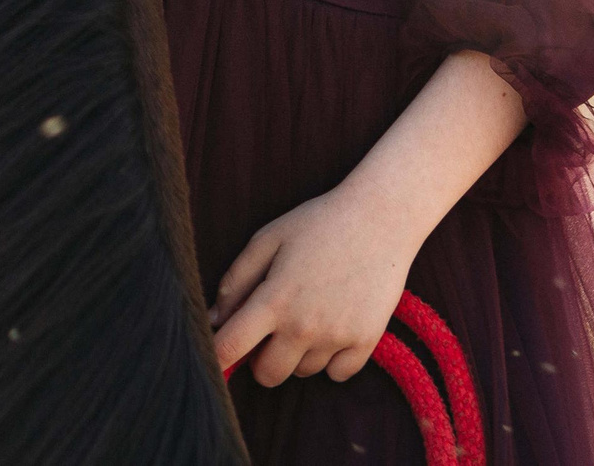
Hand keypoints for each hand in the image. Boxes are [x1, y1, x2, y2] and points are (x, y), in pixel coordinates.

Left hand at [208, 181, 421, 387]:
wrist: (379, 218)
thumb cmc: (318, 223)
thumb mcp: (268, 239)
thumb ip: (236, 280)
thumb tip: (214, 319)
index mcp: (273, 300)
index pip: (230, 347)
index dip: (217, 358)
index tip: (216, 359)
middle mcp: (303, 326)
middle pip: (268, 375)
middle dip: (262, 358)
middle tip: (272, 331)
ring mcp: (336, 337)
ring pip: (303, 371)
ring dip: (300, 353)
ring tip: (312, 314)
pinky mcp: (366, 341)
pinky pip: (338, 374)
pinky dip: (333, 360)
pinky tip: (335, 328)